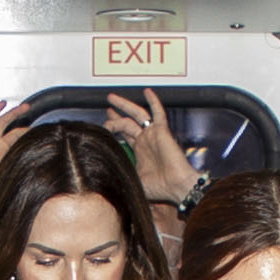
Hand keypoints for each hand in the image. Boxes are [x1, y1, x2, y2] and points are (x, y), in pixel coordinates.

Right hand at [0, 99, 29, 211]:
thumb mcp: (3, 182)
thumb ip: (17, 173)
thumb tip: (36, 170)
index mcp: (4, 159)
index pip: (21, 144)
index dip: (31, 139)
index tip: (42, 134)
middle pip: (15, 131)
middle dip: (25, 124)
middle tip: (34, 117)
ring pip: (3, 122)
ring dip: (14, 113)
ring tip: (25, 106)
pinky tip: (1, 105)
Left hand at [103, 87, 198, 207]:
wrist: (176, 186)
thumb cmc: (159, 187)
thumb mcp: (133, 180)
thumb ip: (122, 172)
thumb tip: (104, 172)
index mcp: (139, 151)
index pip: (123, 135)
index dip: (113, 128)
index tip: (103, 126)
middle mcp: (145, 141)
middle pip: (127, 123)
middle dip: (115, 115)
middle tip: (107, 108)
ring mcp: (152, 135)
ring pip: (136, 115)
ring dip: (124, 105)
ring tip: (111, 98)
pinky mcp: (161, 131)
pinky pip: (158, 113)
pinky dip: (153, 102)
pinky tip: (147, 92)